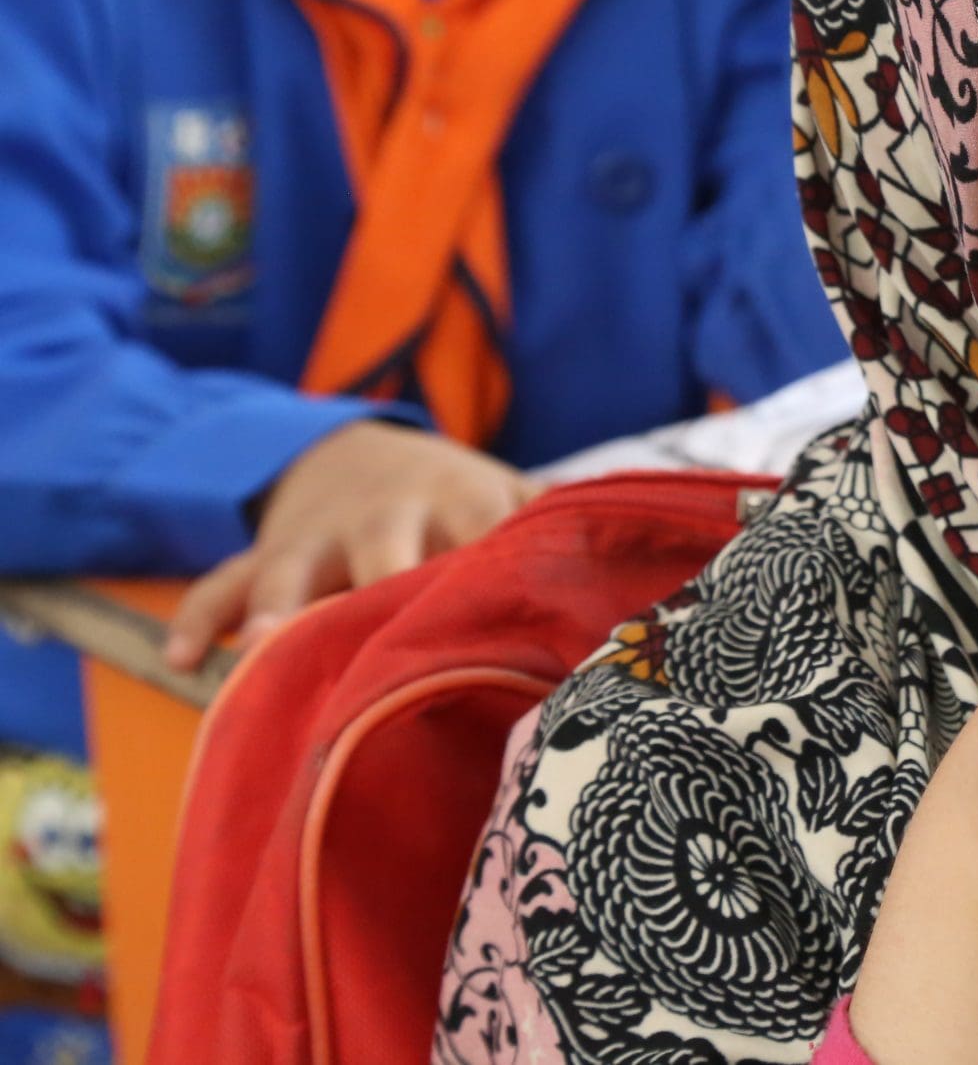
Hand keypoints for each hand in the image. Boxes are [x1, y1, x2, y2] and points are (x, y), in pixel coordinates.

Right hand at [164, 421, 535, 669]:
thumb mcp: (516, 503)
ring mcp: (320, 536)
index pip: (484, 542)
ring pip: (291, 570)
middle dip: (381, 590)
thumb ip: (568, 537)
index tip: (508, 631)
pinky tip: (188, 660)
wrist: (369, 449)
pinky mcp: (265, 552)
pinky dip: (200, 617)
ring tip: (265, 649)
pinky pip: (222, 583)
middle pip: (386, 553)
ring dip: (278, 607)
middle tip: (377, 644)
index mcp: (466, 504)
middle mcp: (390, 516)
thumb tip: (657, 579)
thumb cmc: (467, 503)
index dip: (493, 580)